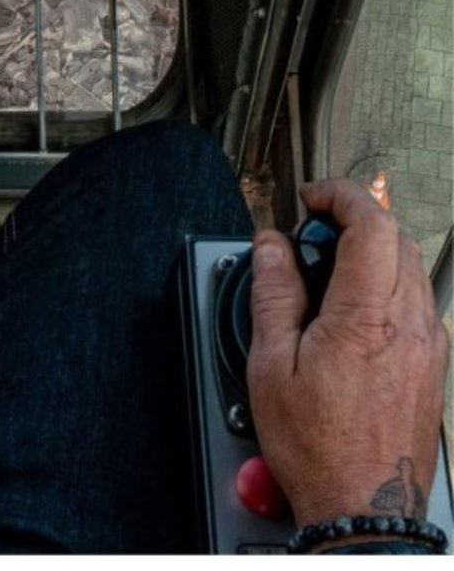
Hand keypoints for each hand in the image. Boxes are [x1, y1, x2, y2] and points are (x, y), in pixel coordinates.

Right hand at [248, 178, 449, 530]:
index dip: (341, 196)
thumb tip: (271, 246)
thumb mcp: (272, 364)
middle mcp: (412, 329)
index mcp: (368, 319)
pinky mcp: (434, 371)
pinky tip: (353, 315)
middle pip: (398, 240)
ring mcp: (430, 350)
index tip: (312, 198)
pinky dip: (388, 289)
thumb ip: (274, 293)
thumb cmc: (318, 447)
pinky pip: (420, 306)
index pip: (373, 225)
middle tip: (311, 238)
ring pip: (412, 272)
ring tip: (328, 278)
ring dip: (373, 254)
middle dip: (354, 222)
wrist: (365, 510)